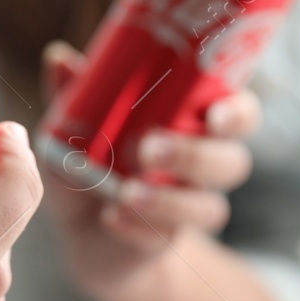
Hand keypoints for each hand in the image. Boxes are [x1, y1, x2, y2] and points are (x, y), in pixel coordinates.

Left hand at [39, 41, 259, 300]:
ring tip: (126, 192)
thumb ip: (73, 93)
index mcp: (194, 124)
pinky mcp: (164, 242)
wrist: (85, 230)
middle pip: (232, 161)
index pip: (240, 113)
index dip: (237, 113)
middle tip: (148, 148)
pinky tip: (110, 216)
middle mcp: (203, 166)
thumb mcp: (76, 124)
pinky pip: (164, 239)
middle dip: (194, 155)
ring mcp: (187, 207)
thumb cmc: (93, 159)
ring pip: (209, 208)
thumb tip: (59, 57)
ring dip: (168, 199)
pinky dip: (136, 227)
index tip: (213, 113)